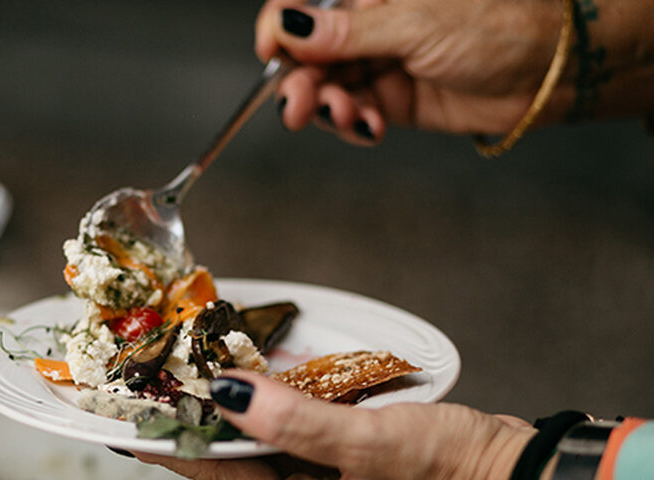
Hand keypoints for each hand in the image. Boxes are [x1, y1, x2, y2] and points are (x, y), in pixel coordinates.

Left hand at [137, 371, 534, 479]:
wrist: (516, 475)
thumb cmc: (450, 469)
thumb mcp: (365, 441)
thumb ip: (293, 419)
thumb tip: (227, 394)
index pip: (222, 477)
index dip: (177, 447)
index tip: (133, 427)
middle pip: (241, 464)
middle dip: (206, 425)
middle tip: (167, 388)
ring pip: (270, 449)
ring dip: (244, 414)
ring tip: (202, 380)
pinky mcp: (354, 471)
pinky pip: (302, 440)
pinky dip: (283, 411)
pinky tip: (270, 385)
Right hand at [256, 0, 572, 141]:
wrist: (551, 69)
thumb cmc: (500, 23)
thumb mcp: (416, 22)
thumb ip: (348, 32)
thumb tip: (290, 26)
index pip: (306, 5)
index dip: (281, 26)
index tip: (269, 51)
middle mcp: (371, 22)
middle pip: (310, 52)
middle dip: (300, 81)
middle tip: (297, 106)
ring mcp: (381, 60)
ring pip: (329, 87)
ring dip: (328, 107)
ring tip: (347, 116)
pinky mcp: (394, 97)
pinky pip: (355, 112)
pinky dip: (354, 124)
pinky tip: (368, 126)